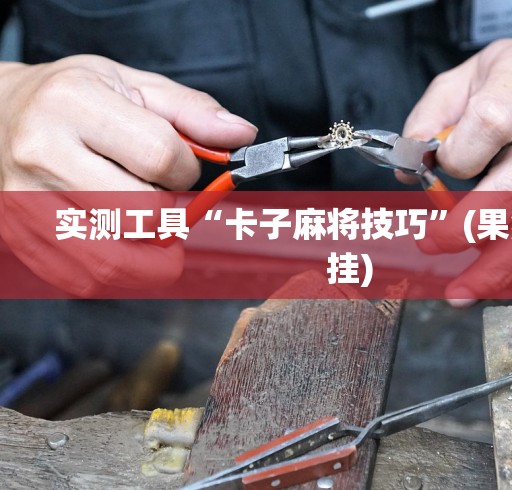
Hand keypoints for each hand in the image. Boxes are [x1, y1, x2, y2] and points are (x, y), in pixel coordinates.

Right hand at [0, 55, 256, 294]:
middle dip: (169, 213)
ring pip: (114, 260)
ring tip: (153, 235)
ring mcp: (24, 202)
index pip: (162, 157)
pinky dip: (119, 276)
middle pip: (144, 213)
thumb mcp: (131, 84)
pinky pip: (84, 280)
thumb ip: (192, 111)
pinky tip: (123, 249)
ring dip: (151, 257)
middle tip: (159, 198)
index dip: (187, 170)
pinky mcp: (20, 238)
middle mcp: (43, 154)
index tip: (178, 167)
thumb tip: (243, 135)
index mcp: (73, 105)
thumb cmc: (70, 99)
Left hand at [403, 31, 511, 303]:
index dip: (459, 157)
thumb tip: (409, 168)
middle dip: (469, 226)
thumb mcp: (470, 73)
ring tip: (462, 290)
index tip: (441, 169)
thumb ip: (431, 117)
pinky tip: (502, 283)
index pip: (490, 124)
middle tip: (431, 245)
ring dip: (499, 266)